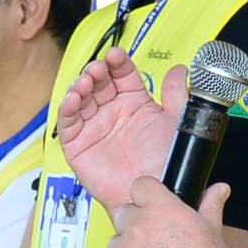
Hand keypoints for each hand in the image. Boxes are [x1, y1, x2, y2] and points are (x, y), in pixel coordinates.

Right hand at [57, 48, 176, 209]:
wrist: (155, 193)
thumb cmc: (165, 163)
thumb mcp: (176, 122)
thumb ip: (176, 94)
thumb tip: (180, 70)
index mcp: (134, 103)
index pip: (121, 74)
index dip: (117, 62)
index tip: (116, 55)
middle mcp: (113, 112)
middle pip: (98, 82)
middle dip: (96, 71)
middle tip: (99, 69)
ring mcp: (95, 127)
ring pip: (81, 98)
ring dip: (80, 85)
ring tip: (86, 82)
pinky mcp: (78, 145)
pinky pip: (68, 124)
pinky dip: (67, 109)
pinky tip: (72, 99)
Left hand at [103, 178, 239, 247]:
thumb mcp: (213, 232)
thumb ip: (210, 205)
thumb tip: (219, 190)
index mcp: (161, 210)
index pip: (140, 185)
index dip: (147, 196)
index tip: (152, 205)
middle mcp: (138, 228)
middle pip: (125, 212)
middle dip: (137, 223)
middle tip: (156, 240)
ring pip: (116, 241)